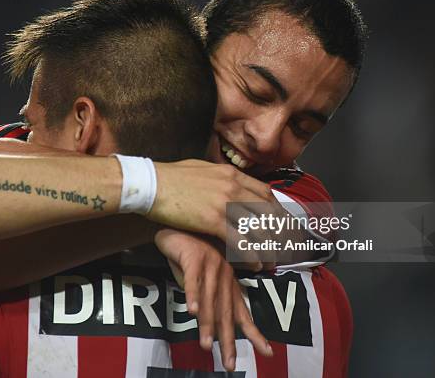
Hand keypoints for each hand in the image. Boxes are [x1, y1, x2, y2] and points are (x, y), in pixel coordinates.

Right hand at [149, 160, 284, 268]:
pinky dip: (250, 255)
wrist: (151, 183)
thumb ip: (219, 177)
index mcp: (231, 175)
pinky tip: (254, 265)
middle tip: (284, 249)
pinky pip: (239, 241)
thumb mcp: (202, 169)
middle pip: (268, 212)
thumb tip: (226, 181)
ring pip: (257, 228)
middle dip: (279, 233)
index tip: (280, 225)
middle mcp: (233, 187)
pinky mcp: (212, 220)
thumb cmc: (170, 177)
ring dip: (268, 248)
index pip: (265, 193)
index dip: (276, 211)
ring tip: (272, 262)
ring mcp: (224, 203)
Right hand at [155, 229, 272, 370]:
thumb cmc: (191, 254)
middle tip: (229, 363)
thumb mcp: (204, 278)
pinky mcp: (194, 257)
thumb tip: (210, 322)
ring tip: (206, 345)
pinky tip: (191, 310)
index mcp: (230, 282)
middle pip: (226, 312)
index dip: (254, 332)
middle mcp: (224, 275)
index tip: (266, 352)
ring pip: (209, 299)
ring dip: (206, 323)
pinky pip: (193, 279)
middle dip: (228, 339)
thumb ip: (210, 297)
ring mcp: (211, 265)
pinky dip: (192, 294)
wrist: (178, 226)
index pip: (242, 312)